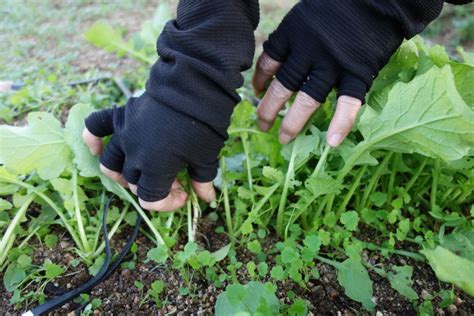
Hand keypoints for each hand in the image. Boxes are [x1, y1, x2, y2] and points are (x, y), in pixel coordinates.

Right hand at [83, 93, 221, 211]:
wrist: (194, 88)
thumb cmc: (204, 126)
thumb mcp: (207, 157)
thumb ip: (203, 180)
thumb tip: (207, 198)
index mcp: (155, 169)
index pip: (150, 199)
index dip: (167, 203)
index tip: (183, 195)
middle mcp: (134, 155)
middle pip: (133, 182)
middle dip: (152, 186)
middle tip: (172, 179)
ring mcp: (124, 135)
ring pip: (110, 164)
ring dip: (121, 174)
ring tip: (135, 173)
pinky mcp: (121, 116)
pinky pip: (95, 127)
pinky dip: (91, 138)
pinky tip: (95, 148)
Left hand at [252, 0, 407, 146]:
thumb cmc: (341, 1)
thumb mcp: (308, 13)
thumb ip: (298, 36)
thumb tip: (284, 58)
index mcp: (293, 33)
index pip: (269, 62)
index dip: (260, 79)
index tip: (256, 91)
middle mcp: (307, 51)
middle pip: (283, 86)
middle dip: (269, 108)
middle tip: (262, 125)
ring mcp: (332, 64)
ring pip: (308, 99)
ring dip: (294, 122)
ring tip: (285, 139)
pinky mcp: (358, 72)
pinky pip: (348, 102)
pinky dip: (342, 123)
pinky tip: (333, 142)